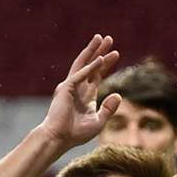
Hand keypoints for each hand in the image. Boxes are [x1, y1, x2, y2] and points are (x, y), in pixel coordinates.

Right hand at [38, 34, 122, 149]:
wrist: (59, 139)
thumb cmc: (76, 133)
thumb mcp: (98, 122)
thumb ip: (108, 109)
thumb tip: (118, 95)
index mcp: (86, 95)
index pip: (97, 75)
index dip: (106, 64)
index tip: (116, 53)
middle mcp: (78, 87)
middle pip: (90, 65)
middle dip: (99, 51)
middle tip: (108, 38)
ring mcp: (70, 86)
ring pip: (82, 64)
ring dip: (92, 51)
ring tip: (100, 38)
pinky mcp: (65, 89)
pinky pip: (80, 75)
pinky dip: (91, 67)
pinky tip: (101, 59)